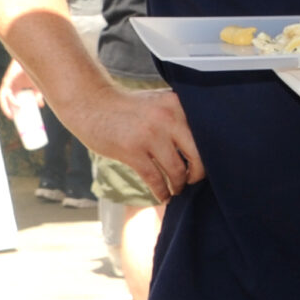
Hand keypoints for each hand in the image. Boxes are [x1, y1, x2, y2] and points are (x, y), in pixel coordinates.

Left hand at [0, 61, 39, 120]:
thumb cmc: (35, 71)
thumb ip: (38, 96)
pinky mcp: (6, 80)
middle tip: (15, 120)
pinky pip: (4, 94)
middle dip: (9, 111)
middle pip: (6, 101)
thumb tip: (40, 106)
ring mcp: (8, 83)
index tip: (18, 118)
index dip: (14, 109)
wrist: (34, 60)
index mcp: (17, 87)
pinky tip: (17, 105)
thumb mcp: (38, 87)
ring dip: (7, 108)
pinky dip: (9, 101)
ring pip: (4, 99)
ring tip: (13, 115)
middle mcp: (11, 86)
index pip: (12, 100)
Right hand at [60, 81, 202, 203]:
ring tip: (176, 189)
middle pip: (197, 156)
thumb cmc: (126, 107)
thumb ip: (178, 118)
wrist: (91, 104)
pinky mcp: (132, 151)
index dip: (208, 155)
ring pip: (177, 171)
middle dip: (198, 175)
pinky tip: (163, 196)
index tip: (206, 166)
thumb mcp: (157, 103)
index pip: (204, 135)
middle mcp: (167, 118)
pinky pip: (155, 179)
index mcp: (177, 105)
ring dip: (179, 186)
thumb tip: (201, 148)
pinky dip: (162, 191)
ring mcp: (150, 135)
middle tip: (192, 181)